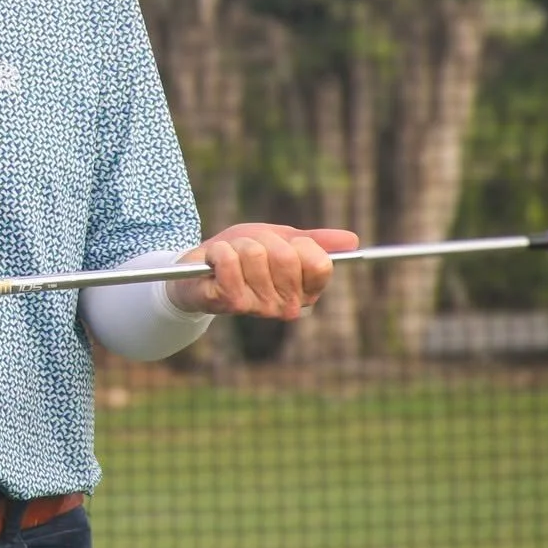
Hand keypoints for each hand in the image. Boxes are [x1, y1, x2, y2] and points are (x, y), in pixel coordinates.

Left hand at [166, 222, 355, 319]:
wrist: (195, 272)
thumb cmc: (241, 255)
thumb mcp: (279, 240)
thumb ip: (313, 240)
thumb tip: (353, 240)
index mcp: (306, 291)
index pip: (320, 263)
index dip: (298, 244)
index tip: (281, 245)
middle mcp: (287, 305)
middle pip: (285, 255)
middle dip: (261, 239)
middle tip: (247, 247)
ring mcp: (259, 308)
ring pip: (255, 254)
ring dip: (236, 245)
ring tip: (228, 256)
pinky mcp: (231, 303)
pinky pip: (229, 261)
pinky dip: (218, 251)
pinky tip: (213, 262)